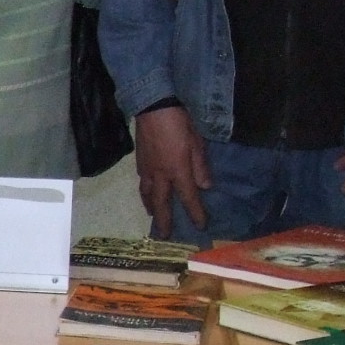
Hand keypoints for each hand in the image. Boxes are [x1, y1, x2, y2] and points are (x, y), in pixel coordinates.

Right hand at [133, 104, 211, 236]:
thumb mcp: (197, 143)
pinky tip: (146, 191)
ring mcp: (147, 169)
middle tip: (164, 235)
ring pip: (147, 194)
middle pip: (161, 203)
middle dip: (164, 220)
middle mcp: (160, 175)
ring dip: (151, 208)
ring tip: (153, 215)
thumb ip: (200, 166)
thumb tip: (205, 186)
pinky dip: (144, 192)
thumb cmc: (179, 123)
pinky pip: (141, 183)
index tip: (200, 225)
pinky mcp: (139, 161)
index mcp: (178, 171)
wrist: (153, 108)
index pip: (188, 197)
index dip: (195, 213)